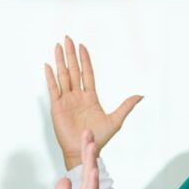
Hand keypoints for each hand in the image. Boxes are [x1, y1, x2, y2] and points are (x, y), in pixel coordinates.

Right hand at [45, 36, 141, 168]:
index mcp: (90, 97)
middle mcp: (77, 96)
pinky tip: (48, 66)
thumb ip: (126, 106)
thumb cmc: (98, 139)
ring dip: (60, 61)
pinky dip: (50, 77)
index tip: (82, 46)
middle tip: (68, 38)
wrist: (83, 150)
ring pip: (63, 76)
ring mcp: (66, 101)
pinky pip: (53, 89)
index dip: (85, 59)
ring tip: (58, 46)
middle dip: (71, 54)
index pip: (87, 73)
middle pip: (74, 70)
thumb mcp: (116, 121)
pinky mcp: (57, 108)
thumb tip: (141, 95)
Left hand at [49, 129, 100, 188]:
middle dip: (88, 152)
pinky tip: (93, 172)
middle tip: (88, 132)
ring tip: (91, 145)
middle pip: (90, 173)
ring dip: (91, 163)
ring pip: (91, 182)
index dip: (85, 155)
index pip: (85, 173)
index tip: (85, 137)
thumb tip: (64, 180)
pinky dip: (92, 185)